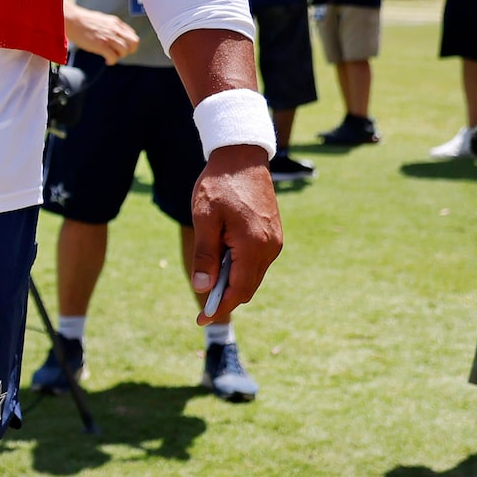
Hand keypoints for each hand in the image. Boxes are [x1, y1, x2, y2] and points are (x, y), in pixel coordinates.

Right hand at [61, 1, 138, 63]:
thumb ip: (112, 27)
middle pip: (134, 43)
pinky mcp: (101, 45)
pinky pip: (113, 57)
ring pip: (125, 51)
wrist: (73, 20)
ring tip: (109, 56)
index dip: (129, 44)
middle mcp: (115, 29)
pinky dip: (112, 61)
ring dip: (119, 56)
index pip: (133, 36)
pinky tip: (106, 60)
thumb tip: (116, 36)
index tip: (121, 48)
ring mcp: (109, 37)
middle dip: (128, 51)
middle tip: (118, 53)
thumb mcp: (103, 20)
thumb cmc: (84, 21)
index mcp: (116, 23)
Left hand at [190, 144, 282, 324]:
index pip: (239, 290)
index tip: (201, 319)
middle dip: (225, 299)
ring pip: (253, 276)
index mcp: (254, 244)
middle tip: (201, 307)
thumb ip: (205, 255)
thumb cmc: (219, 185)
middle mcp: (270, 247)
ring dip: (232, 283)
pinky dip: (240, 270)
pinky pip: (257, 262)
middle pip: (248, 287)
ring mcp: (275, 241)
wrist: (242, 156)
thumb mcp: (204, 219)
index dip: (220, 307)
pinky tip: (222, 263)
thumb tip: (202, 287)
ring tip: (209, 281)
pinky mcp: (273, 235)